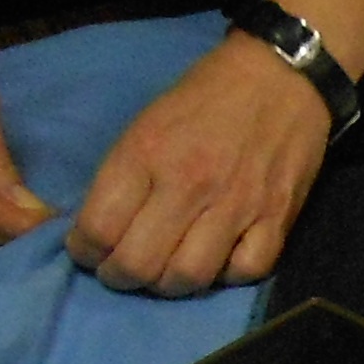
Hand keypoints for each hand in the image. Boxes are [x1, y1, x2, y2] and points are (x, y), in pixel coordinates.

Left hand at [65, 32, 329, 295]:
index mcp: (146, 153)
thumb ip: (124, 175)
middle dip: (119, 277)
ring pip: (188, 277)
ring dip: (167, 286)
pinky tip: (218, 261)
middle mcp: (188, 184)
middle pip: (138, 264)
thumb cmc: (204, 98)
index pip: (99, 228)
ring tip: (164, 274)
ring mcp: (236, 205)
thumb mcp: (146, 123)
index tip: (89, 251)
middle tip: (121, 271)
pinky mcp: (277, 218)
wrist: (279, 77)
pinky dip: (226, 275)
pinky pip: (244, 271)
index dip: (84, 251)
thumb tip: (102, 227)